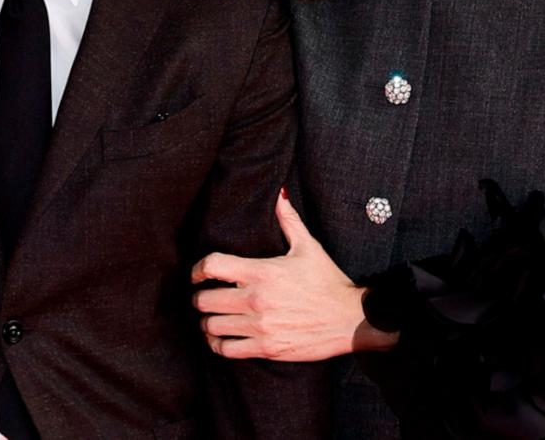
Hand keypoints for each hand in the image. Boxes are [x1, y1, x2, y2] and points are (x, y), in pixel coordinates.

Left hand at [191, 191, 394, 360]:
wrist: (349, 319)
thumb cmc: (328, 282)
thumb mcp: (308, 247)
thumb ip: (288, 220)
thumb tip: (279, 194)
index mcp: (262, 271)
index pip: (213, 266)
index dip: (197, 269)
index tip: (196, 274)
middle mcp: (256, 299)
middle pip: (205, 300)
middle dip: (200, 298)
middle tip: (203, 297)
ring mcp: (260, 326)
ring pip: (211, 326)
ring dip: (206, 322)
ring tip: (210, 318)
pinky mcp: (266, 348)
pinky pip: (227, 350)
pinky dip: (217, 344)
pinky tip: (220, 338)